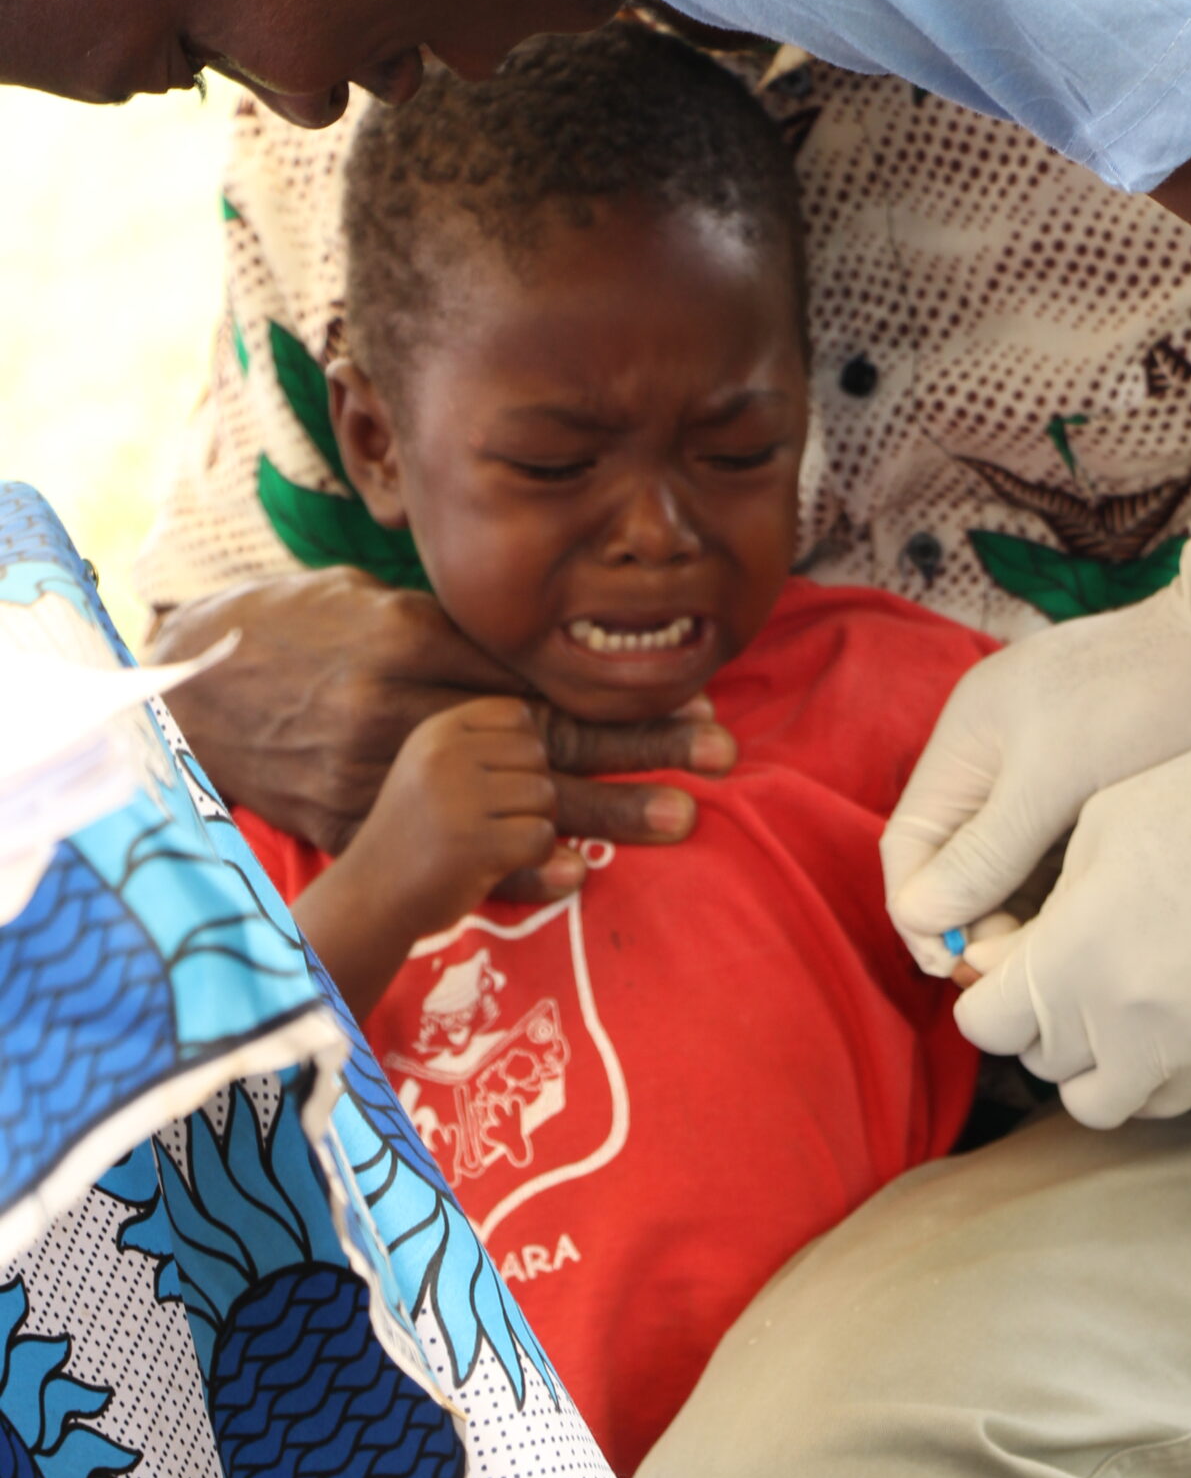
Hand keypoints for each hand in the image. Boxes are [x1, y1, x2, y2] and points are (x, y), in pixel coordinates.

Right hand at [149, 569, 735, 887]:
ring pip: (511, 791)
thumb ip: (449, 628)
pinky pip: (446, 850)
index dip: (615, 683)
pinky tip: (578, 875)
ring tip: (685, 818)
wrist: (181, 690)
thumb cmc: (282, 634)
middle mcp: (403, 703)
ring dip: (604, 808)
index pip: (534, 664)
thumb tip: (530, 644)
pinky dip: (515, 866)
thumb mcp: (363, 603)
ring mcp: (378, 767)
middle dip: (639, 739)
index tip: (691, 691)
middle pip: (545, 724)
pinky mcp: (352, 819)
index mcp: (411, 637)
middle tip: (721, 747)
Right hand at [343, 697, 575, 944]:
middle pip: (537, 754)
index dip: (521, 753)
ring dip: (533, 827)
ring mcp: (458, 798)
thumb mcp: (435, 771)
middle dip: (531, 792)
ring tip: (491, 844)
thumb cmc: (417, 836)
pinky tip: (496, 864)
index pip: (517, 714)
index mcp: (436, 731)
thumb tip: (590, 732)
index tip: (494, 785)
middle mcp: (444, 755)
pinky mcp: (474, 844)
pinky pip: (543, 838)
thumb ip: (488, 749)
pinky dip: (534, 858)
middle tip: (494, 823)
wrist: (370, 899)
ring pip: (545, 796)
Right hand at [882, 517, 1190, 973]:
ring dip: (1024, 924)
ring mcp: (1051, 791)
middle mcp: (999, 770)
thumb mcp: (1054, 777)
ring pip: (1011, 881)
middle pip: (957, 870)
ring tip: (1059, 956)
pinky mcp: (1100, 811)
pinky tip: (1092, 932)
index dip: (921, 911)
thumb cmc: (1145, 696)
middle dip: (977, 924)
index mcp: (968, 745)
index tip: (957, 966)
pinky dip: (1066, 908)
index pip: (909, 846)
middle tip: (1016, 970)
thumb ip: (985, 851)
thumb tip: (921, 917)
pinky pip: (1061, 876)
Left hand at [953, 693, 1190, 1124]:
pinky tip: (1156, 1027)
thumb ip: (1044, 909)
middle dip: (1034, 1021)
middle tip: (1058, 972)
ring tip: (1105, 1012)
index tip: (1006, 960)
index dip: (986, 990)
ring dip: (1087, 1066)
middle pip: (1038, 1062)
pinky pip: (1165, 1102)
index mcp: (1069, 961)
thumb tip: (1014, 954)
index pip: (984, 1024)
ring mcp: (1180, 1050)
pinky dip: (1144, 1077)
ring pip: (1096, 1103)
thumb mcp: (1096, 828)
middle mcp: (1117, 1023)